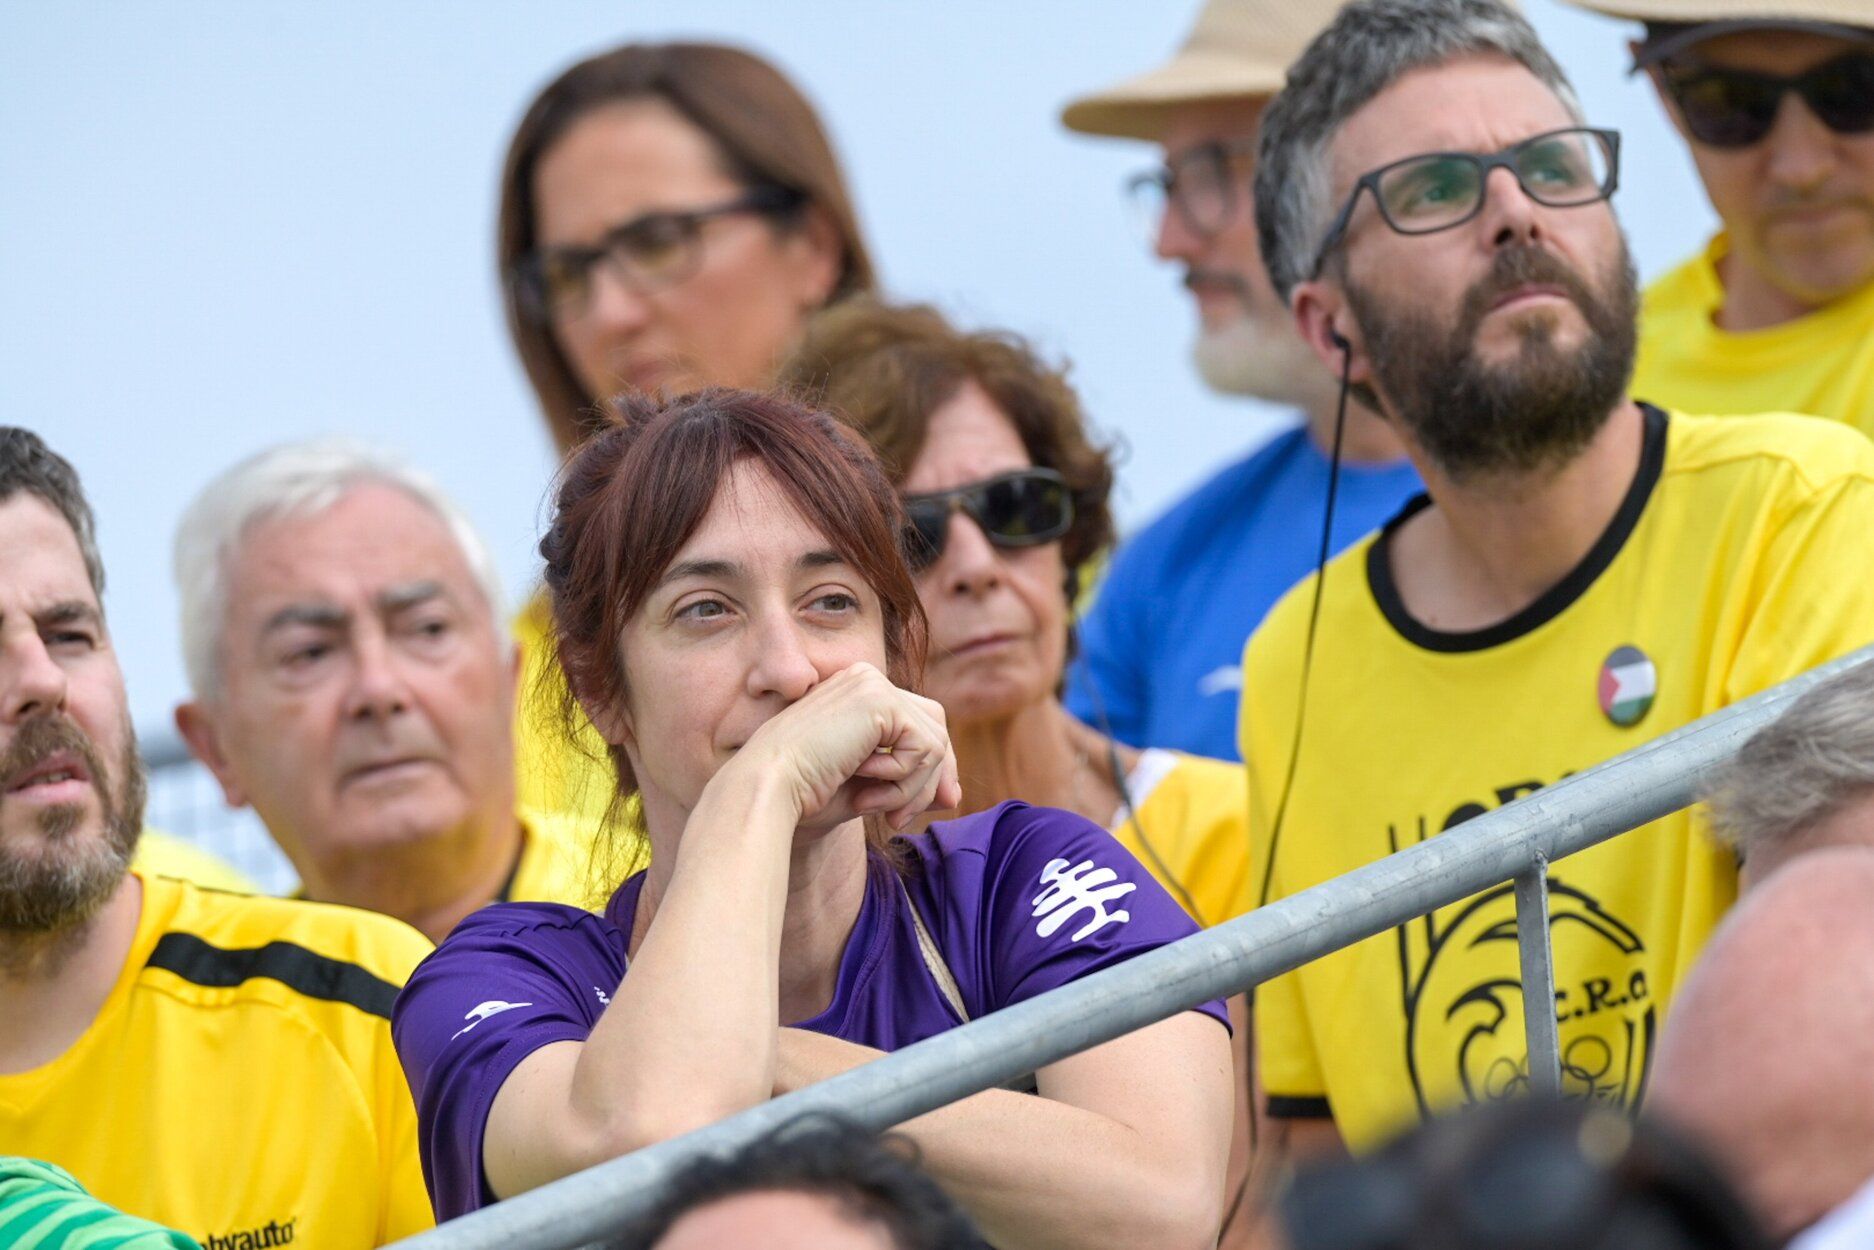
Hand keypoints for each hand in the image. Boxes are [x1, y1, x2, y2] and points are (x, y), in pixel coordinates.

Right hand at [734, 662, 960, 830]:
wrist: (767, 791)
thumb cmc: (804, 795)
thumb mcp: (869, 788)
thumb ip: (910, 783)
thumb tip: (956, 796)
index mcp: (856, 693)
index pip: (918, 723)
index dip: (930, 770)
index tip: (914, 811)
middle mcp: (866, 679)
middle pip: (935, 726)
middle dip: (932, 779)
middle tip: (900, 820)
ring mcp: (873, 685)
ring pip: (935, 742)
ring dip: (913, 788)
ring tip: (874, 809)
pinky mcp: (879, 700)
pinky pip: (925, 748)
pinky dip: (903, 781)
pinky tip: (866, 792)